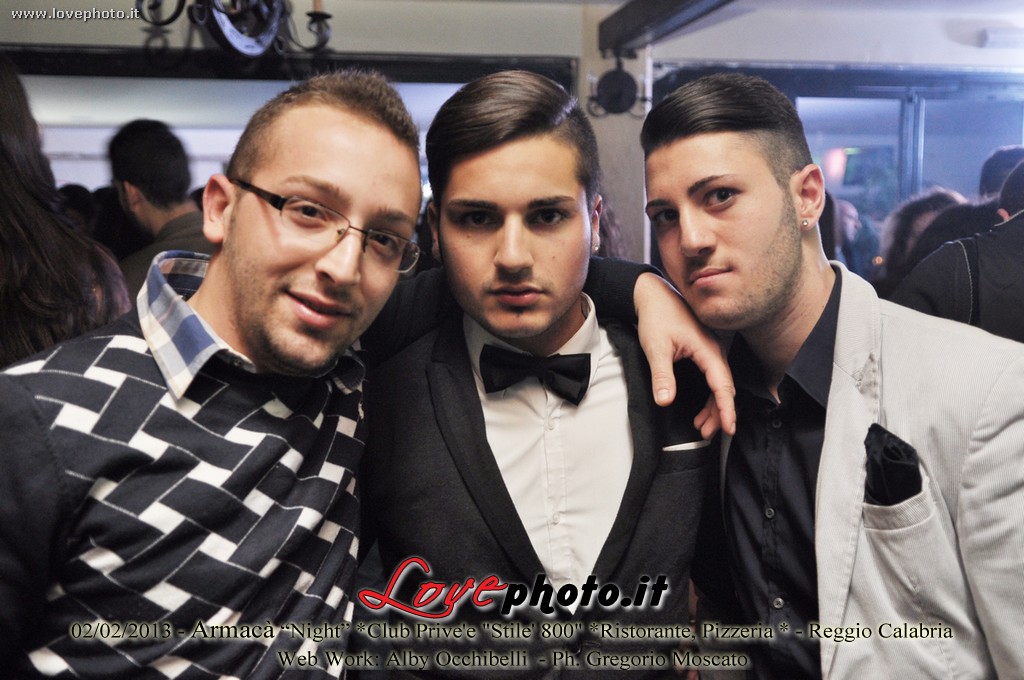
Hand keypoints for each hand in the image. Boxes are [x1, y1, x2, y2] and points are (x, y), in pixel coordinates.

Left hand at [634, 273, 735, 437]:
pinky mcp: (703, 351)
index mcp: (707, 349)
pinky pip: (713, 378)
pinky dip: (710, 396)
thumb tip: (665, 401)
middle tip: (709, 434)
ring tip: (703, 427)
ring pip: (719, 385)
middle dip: (719, 413)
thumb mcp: (656, 347)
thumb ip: (662, 375)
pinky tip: (702, 409)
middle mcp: (714, 351)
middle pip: (724, 388)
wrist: (653, 295)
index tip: (729, 428)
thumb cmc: (657, 316)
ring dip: (714, 407)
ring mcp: (710, 351)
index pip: (722, 385)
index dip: (726, 409)